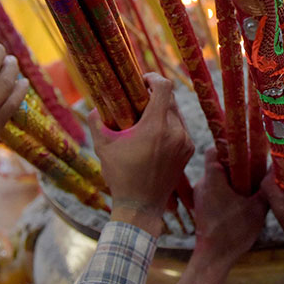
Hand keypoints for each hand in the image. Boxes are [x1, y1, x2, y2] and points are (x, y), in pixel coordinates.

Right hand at [89, 74, 194, 235]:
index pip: (164, 87)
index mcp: (156, 127)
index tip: (142, 80)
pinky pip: (181, 129)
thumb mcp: (102, 146)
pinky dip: (169, 126)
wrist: (141, 206)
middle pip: (170, 99)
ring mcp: (185, 142)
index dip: (153, 78)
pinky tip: (155, 135)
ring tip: (146, 118)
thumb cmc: (120, 175)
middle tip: (139, 99)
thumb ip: (97, 122)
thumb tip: (94, 107)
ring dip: (162, 111)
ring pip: (176, 114)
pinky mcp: (189, 151)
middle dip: (155, 96)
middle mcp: (176, 132)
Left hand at [193, 149, 266, 263]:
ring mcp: (200, 196)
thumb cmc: (233, 232)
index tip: (244, 149)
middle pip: (218, 164)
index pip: (213, 149)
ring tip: (249, 188)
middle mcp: (203, 184)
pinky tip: (240, 202)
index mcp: (212, 179)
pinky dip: (226, 192)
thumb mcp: (257, 209)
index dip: (228, 145)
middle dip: (235, 165)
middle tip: (253, 170)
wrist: (213, 259)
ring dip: (232, 180)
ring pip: (217, 178)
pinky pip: (214, 191)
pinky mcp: (201, 207)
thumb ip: (266, 189)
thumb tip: (276, 172)